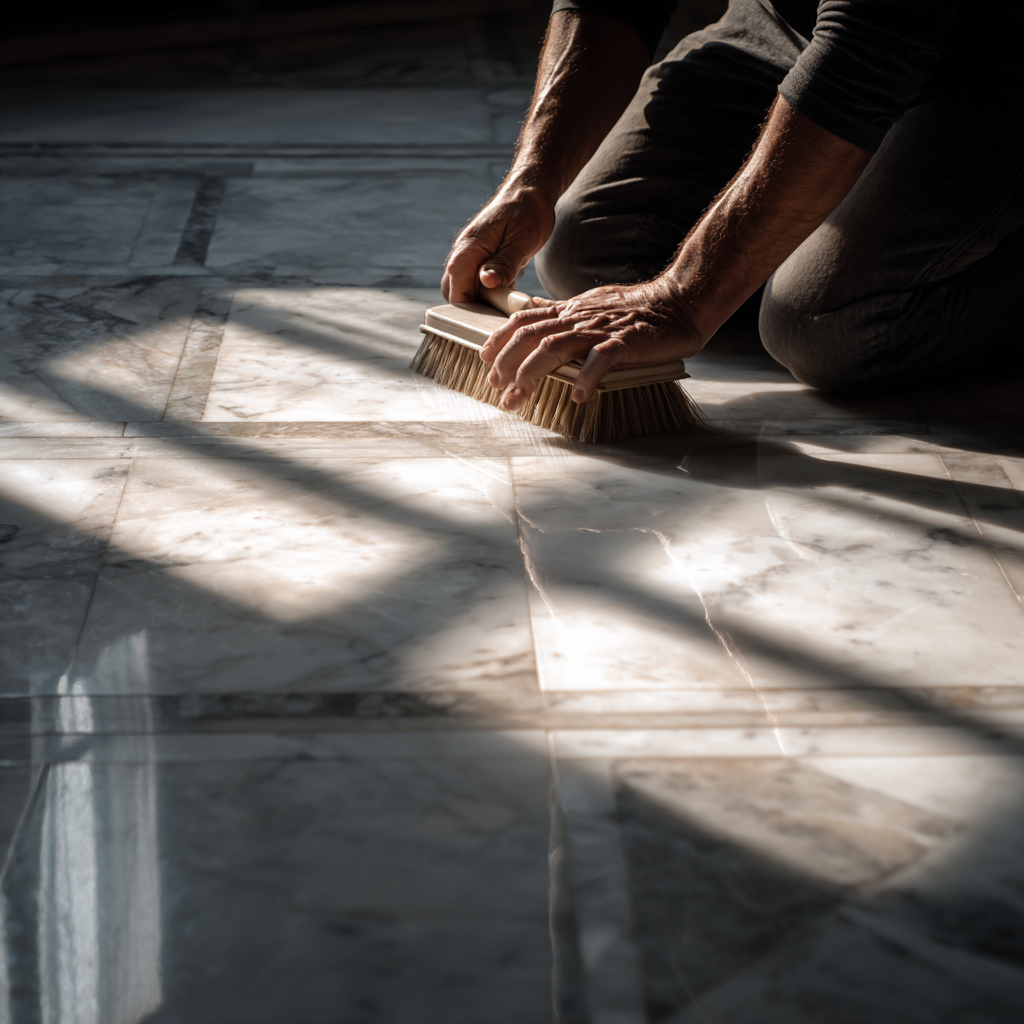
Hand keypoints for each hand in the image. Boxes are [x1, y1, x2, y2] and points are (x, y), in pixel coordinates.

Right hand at [441, 186, 555, 303]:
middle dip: (474, 308)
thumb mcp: (522, 240)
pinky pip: (477, 282)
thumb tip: (486, 283)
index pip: (455, 289)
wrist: (530, 191)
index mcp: (470, 247)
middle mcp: (464, 252)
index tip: (492, 318)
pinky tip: (509, 292)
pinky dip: (490, 292)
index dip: (470, 310)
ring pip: (466, 288)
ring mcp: (470, 255)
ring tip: (508, 303)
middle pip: (455, 292)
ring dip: (483, 300)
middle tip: (501, 312)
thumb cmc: (529, 211)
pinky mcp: (480, 258)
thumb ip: (504, 263)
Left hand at [480, 279, 707, 409]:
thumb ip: (564, 314)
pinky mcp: (626, 342)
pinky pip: (602, 360)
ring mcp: (601, 330)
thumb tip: (535, 316)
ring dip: (532, 373)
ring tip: (518, 395)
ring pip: (555, 347)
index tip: (483, 359)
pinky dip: (587, 378)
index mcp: (570, 311)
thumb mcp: (592, 305)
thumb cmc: (637, 309)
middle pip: (531, 336)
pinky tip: (577, 396)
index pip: (524, 320)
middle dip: (508, 363)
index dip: (500, 339)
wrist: (679, 302)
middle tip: (495, 387)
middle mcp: (579, 318)